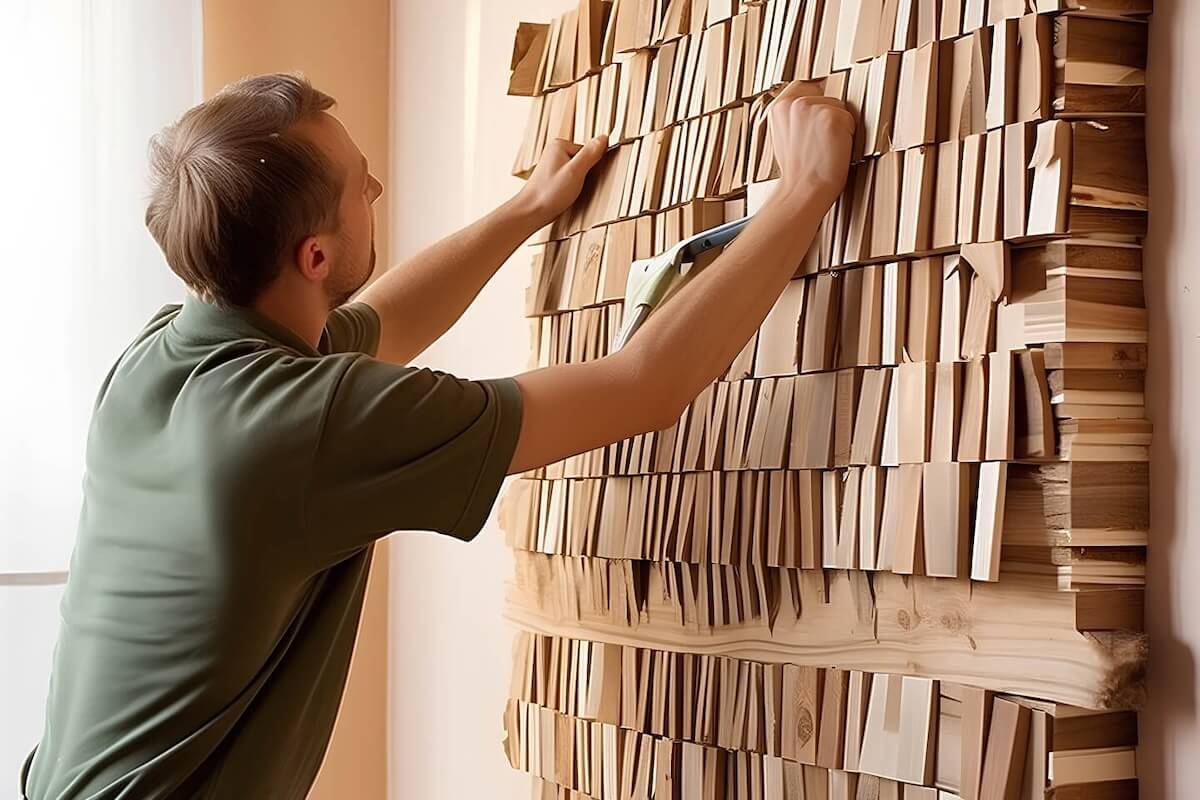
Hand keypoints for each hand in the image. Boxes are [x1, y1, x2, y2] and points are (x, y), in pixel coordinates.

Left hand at [515, 135, 608, 227]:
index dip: (591, 168)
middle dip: (585, 176)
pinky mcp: (554, 177)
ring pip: (578, 172)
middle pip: (584, 161)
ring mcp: (554, 165)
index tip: (585, 178)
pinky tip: (565, 195)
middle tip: (574, 187)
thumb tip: (604, 138)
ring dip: (579, 183)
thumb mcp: (575, 172)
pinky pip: (571, 179)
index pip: (589, 151)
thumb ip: (590, 154)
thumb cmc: (549, 194)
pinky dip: (572, 188)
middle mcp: (555, 152)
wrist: (531, 212)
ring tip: (568, 192)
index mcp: (559, 145)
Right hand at [767, 81, 854, 209]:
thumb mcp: (785, 137)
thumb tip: (812, 109)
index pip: (804, 87)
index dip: (814, 104)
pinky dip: (848, 136)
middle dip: (827, 117)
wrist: (803, 191)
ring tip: (825, 148)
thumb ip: (794, 118)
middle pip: (826, 97)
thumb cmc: (798, 171)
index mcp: (778, 107)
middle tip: (818, 144)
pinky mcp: (833, 117)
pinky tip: (834, 150)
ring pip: (839, 108)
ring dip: (838, 127)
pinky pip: (851, 120)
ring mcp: (814, 108)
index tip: (813, 124)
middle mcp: (794, 103)